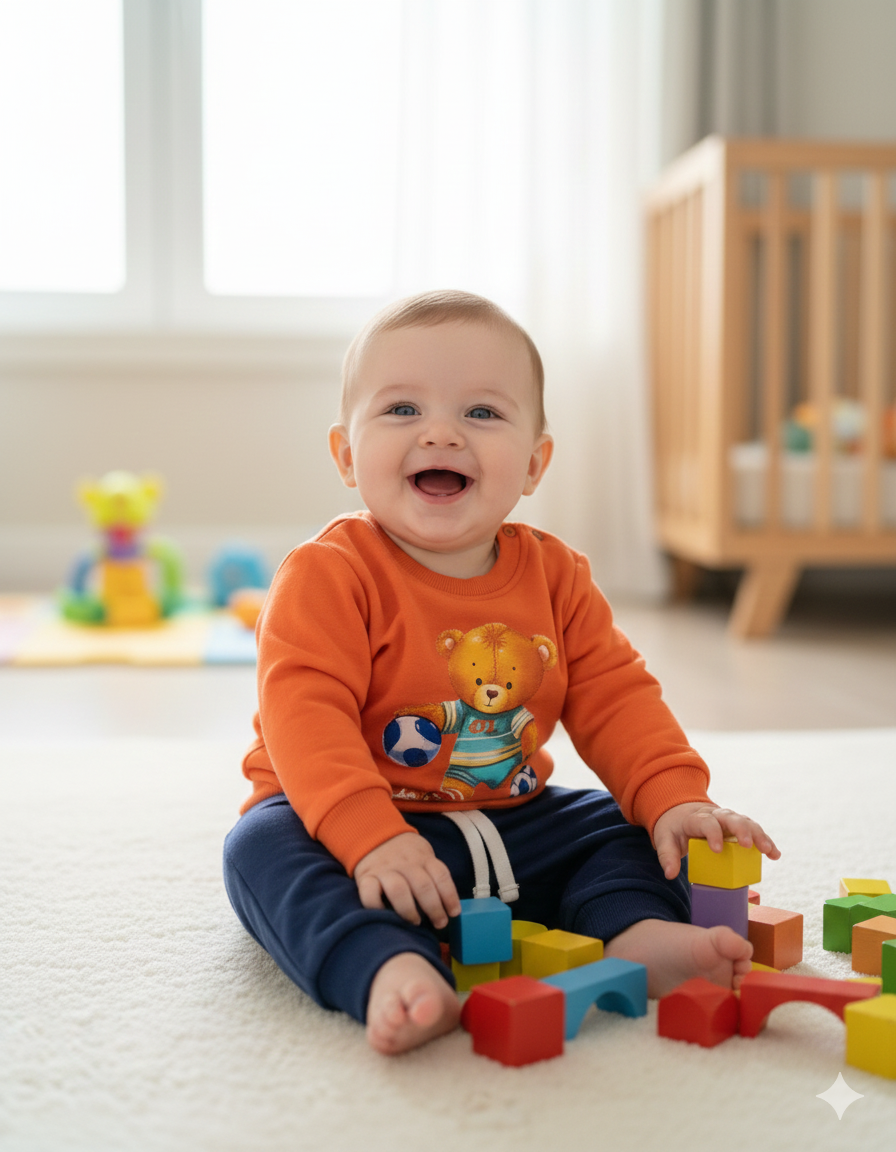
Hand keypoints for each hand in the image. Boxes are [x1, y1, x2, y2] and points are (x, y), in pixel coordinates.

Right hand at [354, 832, 460, 929]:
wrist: (374, 834)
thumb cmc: (405, 854)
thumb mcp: (423, 855)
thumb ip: (432, 874)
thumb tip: (449, 906)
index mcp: (423, 857)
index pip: (441, 875)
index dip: (450, 896)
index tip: (454, 913)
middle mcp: (405, 863)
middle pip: (423, 886)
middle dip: (434, 908)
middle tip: (439, 923)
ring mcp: (384, 869)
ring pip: (399, 890)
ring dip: (409, 910)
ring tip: (415, 922)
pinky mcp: (365, 877)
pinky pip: (370, 894)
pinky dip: (377, 908)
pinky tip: (386, 916)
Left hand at [652, 802, 779, 880]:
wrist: (681, 812)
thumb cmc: (674, 828)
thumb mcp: (665, 839)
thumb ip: (667, 856)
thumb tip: (670, 874)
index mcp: (696, 818)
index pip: (706, 822)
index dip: (712, 833)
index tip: (716, 849)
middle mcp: (715, 815)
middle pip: (731, 817)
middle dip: (742, 830)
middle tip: (749, 846)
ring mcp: (728, 819)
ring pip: (746, 822)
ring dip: (759, 835)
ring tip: (769, 851)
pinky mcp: (738, 826)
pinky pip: (754, 830)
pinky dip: (765, 840)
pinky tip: (775, 854)